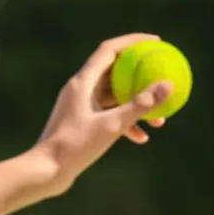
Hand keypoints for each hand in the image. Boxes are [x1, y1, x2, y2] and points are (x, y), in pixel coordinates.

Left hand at [28, 33, 173, 197]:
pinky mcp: (81, 123)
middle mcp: (80, 90)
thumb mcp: (112, 126)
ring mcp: (80, 106)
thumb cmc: (75, 147)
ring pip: (114, 98)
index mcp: (83, 82)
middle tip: (161, 73)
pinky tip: (141, 138)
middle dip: (139, 74)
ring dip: (136, 105)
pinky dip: (125, 123)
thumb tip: (168, 85)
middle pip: (114, 71)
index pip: (110, 49)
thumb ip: (140, 105)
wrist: (45, 172)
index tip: (156, 42)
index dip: (133, 41)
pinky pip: (108, 116)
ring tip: (159, 120)